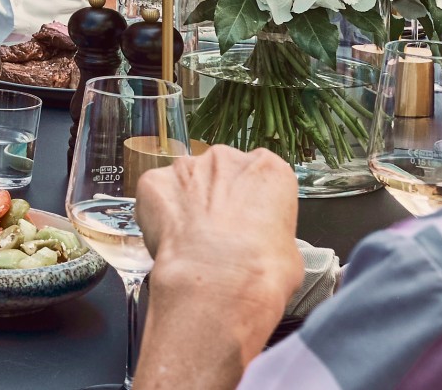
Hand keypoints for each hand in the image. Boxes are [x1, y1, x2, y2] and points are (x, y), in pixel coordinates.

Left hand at [134, 146, 300, 381]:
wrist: (219, 283)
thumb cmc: (261, 272)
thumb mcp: (289, 252)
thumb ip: (270, 230)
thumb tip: (261, 242)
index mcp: (266, 168)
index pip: (260, 176)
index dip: (252, 203)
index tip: (249, 222)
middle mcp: (225, 158)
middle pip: (220, 173)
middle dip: (218, 198)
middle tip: (218, 235)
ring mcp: (186, 167)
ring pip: (185, 181)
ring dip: (187, 204)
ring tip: (192, 242)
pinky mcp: (153, 182)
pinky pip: (155, 195)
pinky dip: (159, 214)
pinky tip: (170, 242)